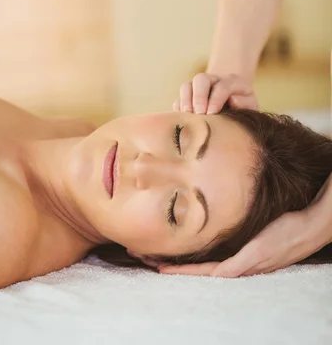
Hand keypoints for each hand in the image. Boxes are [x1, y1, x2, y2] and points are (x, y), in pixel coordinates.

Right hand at [159, 177, 331, 277]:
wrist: (309, 220)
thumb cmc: (283, 211)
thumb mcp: (250, 206)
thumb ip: (232, 199)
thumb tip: (214, 182)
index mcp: (238, 251)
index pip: (202, 257)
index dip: (178, 255)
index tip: (156, 249)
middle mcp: (238, 262)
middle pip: (196, 268)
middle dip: (170, 264)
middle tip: (144, 257)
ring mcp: (242, 264)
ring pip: (201, 272)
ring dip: (175, 269)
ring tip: (151, 262)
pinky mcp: (246, 261)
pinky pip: (214, 271)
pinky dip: (191, 270)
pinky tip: (171, 268)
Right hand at [173, 73, 258, 114]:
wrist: (235, 102)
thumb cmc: (244, 108)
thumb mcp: (251, 106)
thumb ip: (245, 103)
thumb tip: (233, 100)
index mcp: (231, 82)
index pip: (221, 86)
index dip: (215, 99)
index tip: (212, 113)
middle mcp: (213, 80)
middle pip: (200, 79)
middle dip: (198, 97)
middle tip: (199, 113)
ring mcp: (199, 87)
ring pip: (186, 86)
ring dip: (185, 101)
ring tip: (189, 116)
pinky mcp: (188, 97)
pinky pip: (179, 98)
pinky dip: (179, 108)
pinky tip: (184, 119)